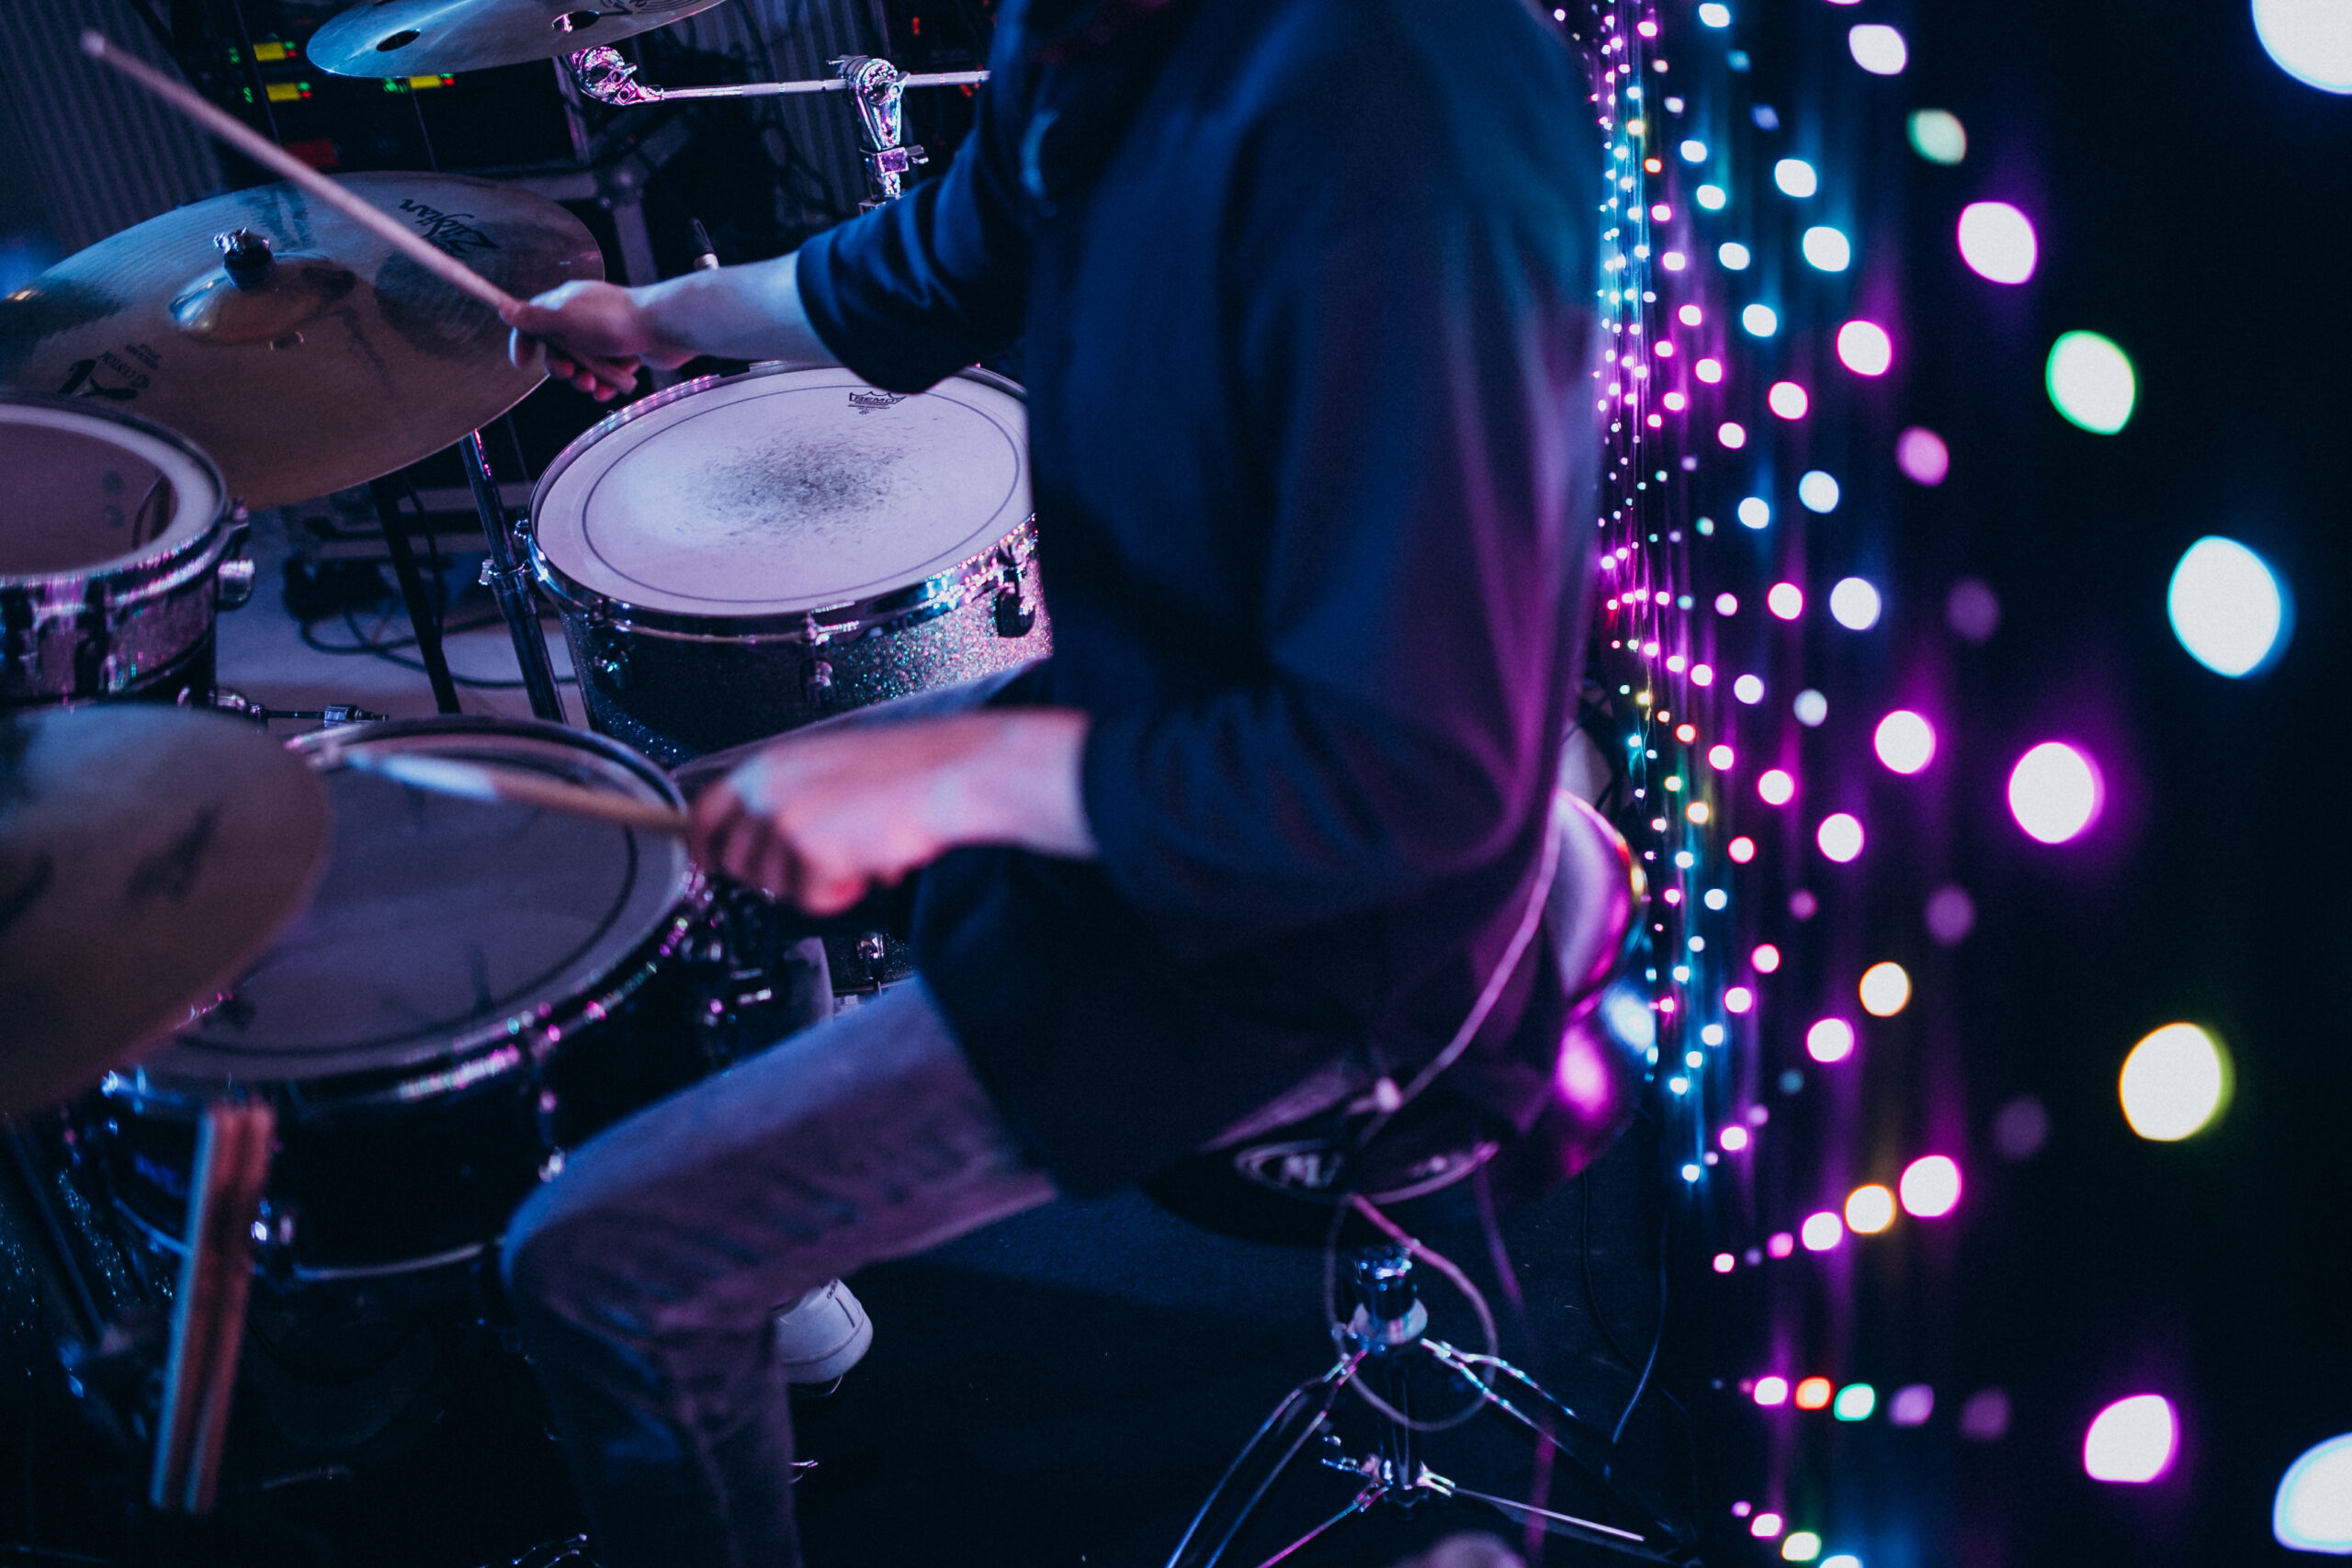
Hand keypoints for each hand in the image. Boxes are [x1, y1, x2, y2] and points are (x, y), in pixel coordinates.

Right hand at [502, 281, 695, 401]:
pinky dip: (605, 383)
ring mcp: (607, 334)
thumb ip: (535, 318)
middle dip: (561, 367)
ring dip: (584, 379)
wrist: (665, 327)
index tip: (521, 363)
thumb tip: (505, 310)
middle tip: (570, 374)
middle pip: (558, 348)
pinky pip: (606, 372)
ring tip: (593, 385)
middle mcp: (585, 316)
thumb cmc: (615, 321)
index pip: (533, 318)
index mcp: (566, 302)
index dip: (523, 340)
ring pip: (584, 364)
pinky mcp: (627, 350)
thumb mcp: (565, 319)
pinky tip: (608, 390)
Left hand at [688, 711, 1095, 914]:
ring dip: (814, 883)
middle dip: (772, 875)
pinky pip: (809, 899)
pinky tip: (866, 865)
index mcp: (772, 764)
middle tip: (815, 867)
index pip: (705, 811)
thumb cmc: (908, 771)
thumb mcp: (833, 770)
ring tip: (856, 856)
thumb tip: (770, 840)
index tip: (711, 864)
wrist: (947, 775)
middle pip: (734, 860)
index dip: (705, 845)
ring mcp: (783, 820)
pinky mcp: (807, 850)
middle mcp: (768, 789)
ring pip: (773, 885)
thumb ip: (792, 798)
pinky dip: (839, 894)